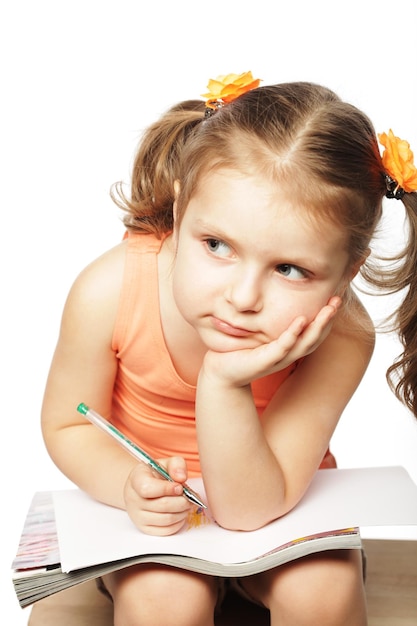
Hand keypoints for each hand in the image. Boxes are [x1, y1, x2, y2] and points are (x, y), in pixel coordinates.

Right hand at [124, 456, 191, 534]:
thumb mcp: (165, 463)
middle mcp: (133, 499)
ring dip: (182, 512)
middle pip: (162, 505)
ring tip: (186, 504)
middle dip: (181, 501)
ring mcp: (137, 516)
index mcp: (136, 479)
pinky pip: (166, 530)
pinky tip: (181, 513)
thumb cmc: (155, 475)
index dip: (167, 489)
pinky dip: (179, 523)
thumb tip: (181, 478)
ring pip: (166, 519)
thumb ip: (176, 465)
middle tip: (190, 497)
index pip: (148, 488)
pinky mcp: (145, 528)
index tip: (180, 487)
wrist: (142, 488)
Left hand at [201, 296, 340, 386]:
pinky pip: (283, 347)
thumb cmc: (240, 347)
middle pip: (317, 336)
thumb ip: (269, 312)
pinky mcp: (265, 362)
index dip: (327, 314)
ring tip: (330, 308)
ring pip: (306, 342)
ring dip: (319, 325)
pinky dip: (293, 334)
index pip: (315, 329)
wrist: (221, 370)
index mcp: (290, 345)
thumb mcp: (258, 328)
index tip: (336, 293)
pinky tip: (301, 320)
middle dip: (330, 318)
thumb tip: (275, 285)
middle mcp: (289, 353)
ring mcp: (279, 359)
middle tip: (340, 298)